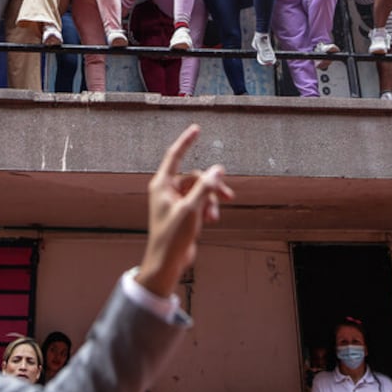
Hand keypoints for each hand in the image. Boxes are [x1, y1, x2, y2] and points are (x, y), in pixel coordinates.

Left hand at [135, 125, 233, 297]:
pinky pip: (199, 202)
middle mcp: (167, 190)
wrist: (167, 262)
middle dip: (211, 188)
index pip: (175, 156)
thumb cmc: (172, 236)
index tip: (196, 129)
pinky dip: (207, 209)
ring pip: (199, 191)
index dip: (186, 142)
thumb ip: (205, 188)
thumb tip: (218, 169)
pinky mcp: (182, 213)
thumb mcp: (192, 210)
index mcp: (162, 185)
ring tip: (214, 217)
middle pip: (195, 177)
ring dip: (210, 202)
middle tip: (228, 196)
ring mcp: (175, 202)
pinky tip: (209, 221)